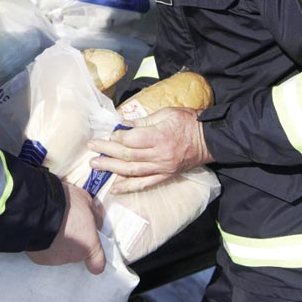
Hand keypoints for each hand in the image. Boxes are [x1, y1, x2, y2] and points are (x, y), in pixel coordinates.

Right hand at [26, 181, 105, 274]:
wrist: (38, 207)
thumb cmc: (65, 204)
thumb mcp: (86, 200)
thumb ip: (94, 215)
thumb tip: (96, 222)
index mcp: (89, 245)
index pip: (97, 265)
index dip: (93, 258)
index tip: (89, 247)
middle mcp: (73, 256)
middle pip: (75, 254)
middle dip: (72, 241)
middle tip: (66, 225)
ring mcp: (55, 260)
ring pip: (58, 252)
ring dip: (56, 241)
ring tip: (50, 225)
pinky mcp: (38, 258)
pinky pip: (43, 251)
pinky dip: (43, 243)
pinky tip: (40, 230)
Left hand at [86, 106, 213, 192]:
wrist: (210, 139)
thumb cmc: (189, 122)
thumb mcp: (167, 113)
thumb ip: (144, 121)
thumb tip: (123, 124)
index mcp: (160, 136)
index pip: (132, 139)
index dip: (118, 136)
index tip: (108, 133)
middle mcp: (159, 155)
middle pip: (128, 155)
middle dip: (107, 151)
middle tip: (91, 148)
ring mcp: (162, 168)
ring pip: (132, 171)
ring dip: (111, 168)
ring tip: (95, 165)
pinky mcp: (165, 176)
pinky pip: (144, 184)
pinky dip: (128, 187)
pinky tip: (114, 188)